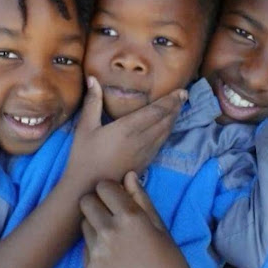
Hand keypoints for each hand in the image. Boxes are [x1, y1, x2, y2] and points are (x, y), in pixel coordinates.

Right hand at [63, 77, 186, 191]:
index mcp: (128, 128)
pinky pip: (161, 143)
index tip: (181, 91)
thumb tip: (93, 79)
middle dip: (175, 107)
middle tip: (184, 96)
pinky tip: (166, 128)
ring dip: (174, 119)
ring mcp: (145, 153)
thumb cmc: (84, 157)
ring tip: (178, 108)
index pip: (156, 111)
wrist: (87, 189)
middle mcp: (141, 140)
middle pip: (165, 120)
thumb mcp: (85, 127)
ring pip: (165, 133)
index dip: (170, 100)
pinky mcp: (145, 163)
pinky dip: (167, 132)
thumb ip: (92, 102)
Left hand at [80, 172, 202, 267]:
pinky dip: (94, 247)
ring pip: (83, 224)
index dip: (109, 189)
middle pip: (86, 202)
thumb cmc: (168, 259)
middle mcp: (109, 232)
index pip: (102, 186)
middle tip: (110, 213)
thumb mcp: (159, 224)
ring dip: (94, 225)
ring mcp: (97, 253)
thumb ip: (140, 197)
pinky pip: (85, 248)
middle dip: (97, 203)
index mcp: (129, 217)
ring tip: (113, 237)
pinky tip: (112, 256)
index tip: (116, 196)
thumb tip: (128, 174)